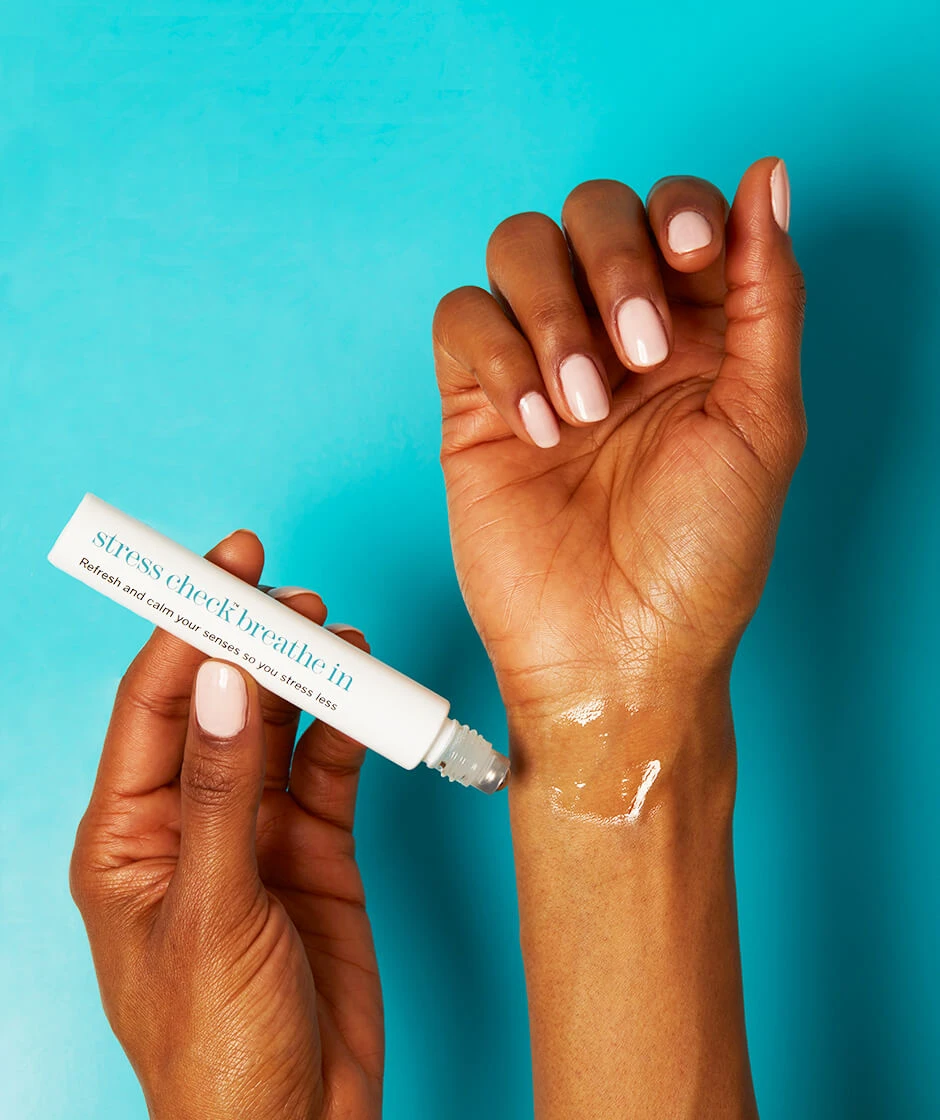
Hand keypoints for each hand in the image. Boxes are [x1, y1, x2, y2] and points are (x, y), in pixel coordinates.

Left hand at [69, 532, 382, 1119]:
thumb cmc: (217, 1050)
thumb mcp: (210, 914)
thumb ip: (219, 793)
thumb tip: (220, 682)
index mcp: (127, 835)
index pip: (155, 704)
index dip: (186, 627)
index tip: (224, 566)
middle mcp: (189, 818)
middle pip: (219, 701)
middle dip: (250, 641)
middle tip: (291, 594)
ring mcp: (256, 829)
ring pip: (277, 724)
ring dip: (304, 676)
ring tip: (334, 632)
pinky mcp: (315, 845)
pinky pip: (329, 765)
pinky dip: (347, 725)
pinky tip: (362, 692)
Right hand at [432, 158, 804, 725]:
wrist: (614, 654)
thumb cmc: (700, 559)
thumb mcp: (764, 423)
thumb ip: (770, 296)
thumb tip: (768, 177)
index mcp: (696, 334)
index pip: (674, 212)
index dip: (677, 211)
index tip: (694, 255)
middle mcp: (615, 336)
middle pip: (588, 213)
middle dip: (613, 264)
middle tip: (636, 352)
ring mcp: (540, 366)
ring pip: (517, 251)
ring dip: (551, 315)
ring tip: (582, 409)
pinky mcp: (476, 404)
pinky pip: (461, 322)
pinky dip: (497, 358)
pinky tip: (536, 430)